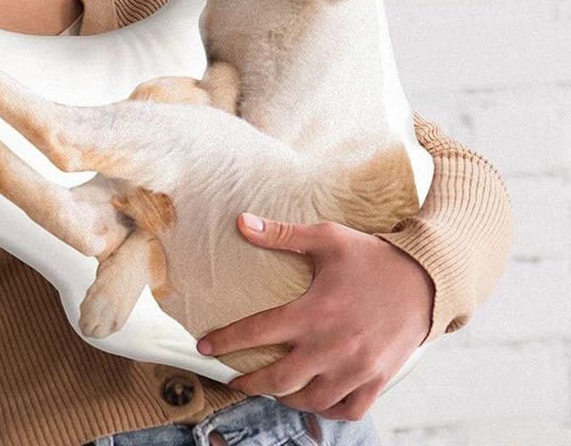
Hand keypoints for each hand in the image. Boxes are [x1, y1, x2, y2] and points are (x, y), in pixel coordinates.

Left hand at [195, 213, 434, 420]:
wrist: (427, 279)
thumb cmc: (372, 256)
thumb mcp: (327, 237)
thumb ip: (282, 235)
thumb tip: (241, 222)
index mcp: (314, 311)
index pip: (258, 332)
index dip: (226, 341)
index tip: (205, 347)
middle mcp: (332, 346)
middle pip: (278, 379)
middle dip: (248, 383)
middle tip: (232, 380)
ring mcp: (356, 368)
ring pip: (310, 400)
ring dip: (284, 399)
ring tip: (271, 390)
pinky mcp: (378, 380)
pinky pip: (348, 410)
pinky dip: (327, 410)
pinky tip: (313, 400)